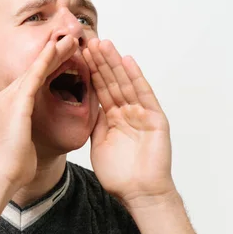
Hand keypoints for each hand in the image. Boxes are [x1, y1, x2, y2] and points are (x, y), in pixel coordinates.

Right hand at [0, 35, 78, 193]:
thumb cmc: (11, 165)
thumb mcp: (20, 142)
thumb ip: (25, 131)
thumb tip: (31, 134)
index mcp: (7, 107)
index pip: (31, 81)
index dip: (47, 67)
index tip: (62, 57)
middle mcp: (6, 97)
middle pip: (33, 70)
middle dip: (51, 54)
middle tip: (68, 39)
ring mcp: (9, 98)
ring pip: (35, 68)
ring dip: (53, 52)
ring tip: (70, 39)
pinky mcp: (17, 102)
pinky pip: (35, 75)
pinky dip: (46, 59)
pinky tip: (57, 47)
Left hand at [82, 38, 175, 207]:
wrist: (139, 193)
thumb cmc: (120, 175)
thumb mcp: (99, 144)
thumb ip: (95, 123)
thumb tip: (85, 105)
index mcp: (113, 117)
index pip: (99, 89)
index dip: (89, 72)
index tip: (77, 54)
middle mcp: (128, 111)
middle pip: (111, 81)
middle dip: (100, 61)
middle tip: (87, 40)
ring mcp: (142, 113)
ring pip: (125, 83)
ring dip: (114, 63)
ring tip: (103, 44)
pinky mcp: (155, 118)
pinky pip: (144, 94)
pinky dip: (135, 77)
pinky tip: (127, 61)